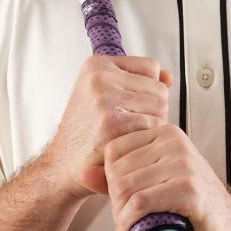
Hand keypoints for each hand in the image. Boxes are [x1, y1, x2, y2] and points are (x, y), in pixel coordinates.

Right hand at [43, 56, 172, 200]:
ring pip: (160, 108)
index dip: (148, 90)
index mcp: (96, 65)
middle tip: (129, 127)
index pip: (151, 67)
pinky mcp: (112, 123)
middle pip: (159, 90)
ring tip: (127, 135)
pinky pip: (154, 127)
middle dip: (153, 111)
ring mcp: (104, 99)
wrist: (61, 164)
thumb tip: (168, 76)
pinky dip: (146, 140)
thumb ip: (138, 82)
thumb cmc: (86, 132)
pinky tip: (128, 146)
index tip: (129, 105)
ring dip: (152, 127)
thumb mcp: (105, 95)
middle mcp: (99, 77)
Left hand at [105, 125, 230, 230]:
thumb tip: (84, 172)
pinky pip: (141, 203)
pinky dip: (129, 221)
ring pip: (127, 188)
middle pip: (118, 171)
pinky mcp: (188, 190)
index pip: (114, 150)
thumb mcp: (154, 183)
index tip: (121, 198)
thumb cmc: (194, 206)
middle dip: (115, 200)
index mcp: (166, 134)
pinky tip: (131, 230)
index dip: (109, 179)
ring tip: (130, 224)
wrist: (229, 228)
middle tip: (125, 216)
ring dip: (121, 215)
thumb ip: (118, 177)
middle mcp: (175, 144)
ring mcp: (184, 165)